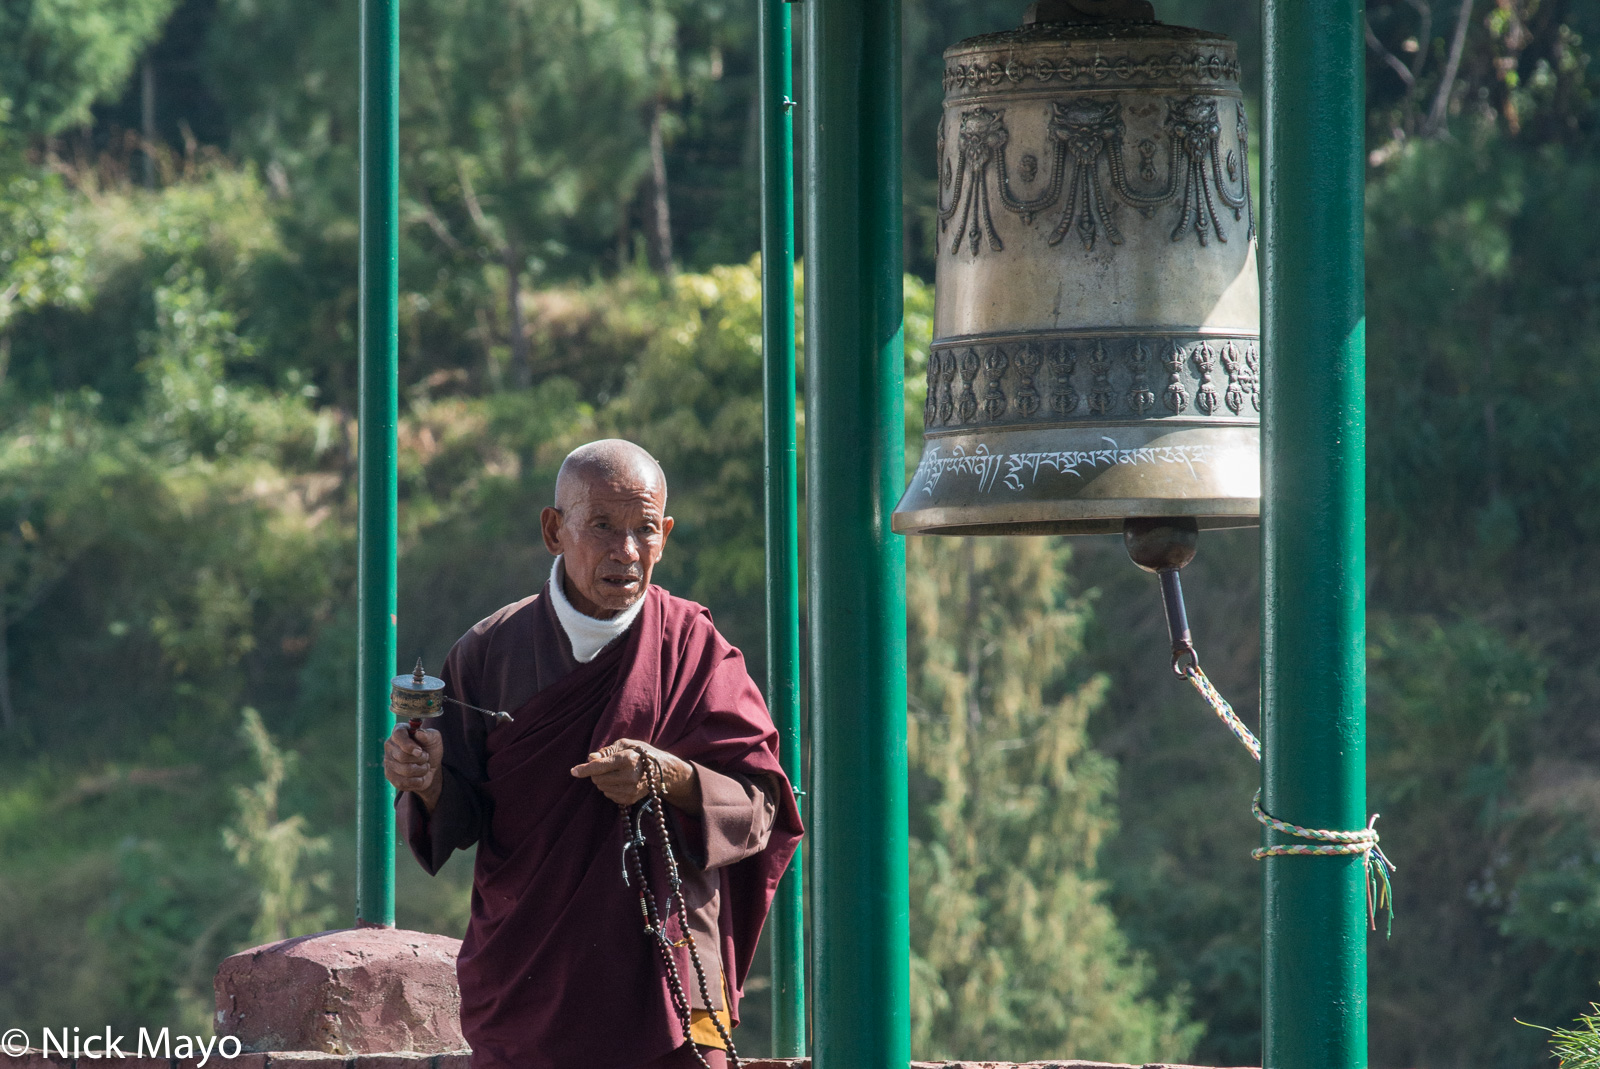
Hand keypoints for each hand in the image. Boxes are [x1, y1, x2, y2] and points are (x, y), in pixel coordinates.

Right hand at [385, 724, 442, 812]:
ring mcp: (388, 761)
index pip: (398, 735)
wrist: (430, 766)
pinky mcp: (390, 776)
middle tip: (426, 757)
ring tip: (424, 766)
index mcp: (399, 731)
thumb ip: (429, 735)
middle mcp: (390, 745)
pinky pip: (404, 782)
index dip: (409, 745)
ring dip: (422, 770)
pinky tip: (419, 776)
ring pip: (405, 770)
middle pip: (402, 756)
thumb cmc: (430, 748)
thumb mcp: (434, 739)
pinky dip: (417, 781)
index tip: (420, 751)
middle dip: (421, 759)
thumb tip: (419, 733)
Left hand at [570, 738, 700, 813]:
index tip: (573, 771)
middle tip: (606, 766)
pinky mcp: (629, 799)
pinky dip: (610, 788)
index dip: (584, 769)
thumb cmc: (641, 753)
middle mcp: (629, 776)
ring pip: (602, 787)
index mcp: (627, 760)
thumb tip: (589, 759)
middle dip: (596, 773)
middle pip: (597, 778)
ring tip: (616, 773)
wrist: (662, 771)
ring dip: (603, 780)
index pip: (599, 767)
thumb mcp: (625, 744)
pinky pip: (609, 795)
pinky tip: (620, 782)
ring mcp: (630, 790)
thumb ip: (606, 751)